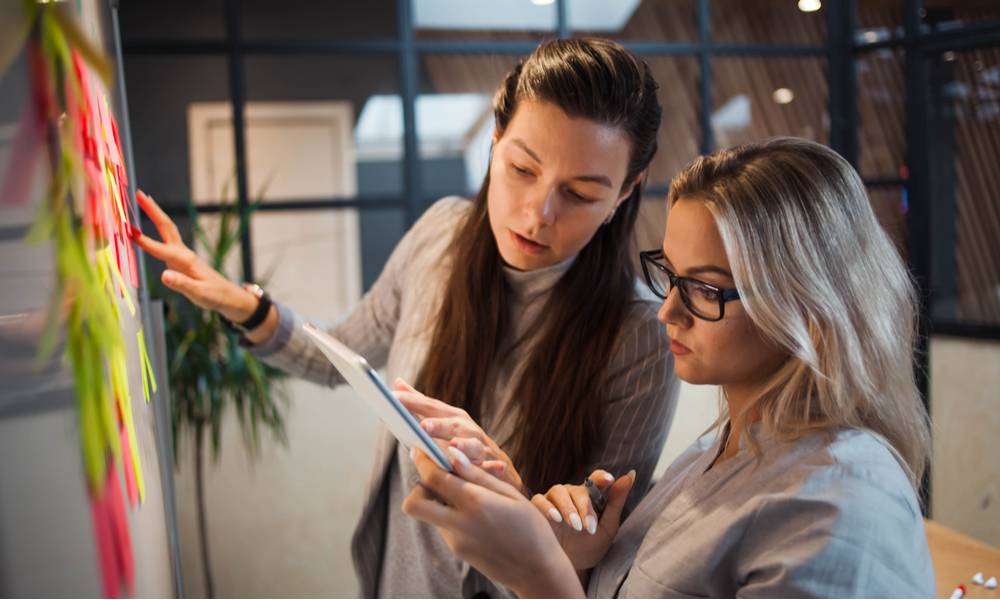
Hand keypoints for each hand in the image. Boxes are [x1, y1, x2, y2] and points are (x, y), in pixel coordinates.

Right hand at [131, 190, 258, 323]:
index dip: (145, 242)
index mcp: (187, 261)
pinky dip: (157, 227)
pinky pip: (166, 238)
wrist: (228, 296)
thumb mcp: (199, 293)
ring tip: (142, 200)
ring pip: (167, 229)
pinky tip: (152, 224)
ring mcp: (182, 254)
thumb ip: (182, 284)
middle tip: (138, 193)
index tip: (128, 231)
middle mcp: (184, 253)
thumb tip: (164, 275)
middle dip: (152, 210)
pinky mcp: (181, 258)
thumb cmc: (215, 295)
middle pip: (166, 226)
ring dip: (155, 213)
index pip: (162, 249)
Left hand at [393, 378, 525, 494]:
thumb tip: (398, 382)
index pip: (432, 408)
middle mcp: (470, 430)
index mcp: (454, 418)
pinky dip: (496, 467)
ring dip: (465, 446)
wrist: (498, 467)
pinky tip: (495, 469)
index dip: (414, 402)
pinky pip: (496, 468)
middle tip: (423, 426)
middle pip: (454, 425)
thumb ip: (422, 406)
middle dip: (440, 425)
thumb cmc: (464, 443)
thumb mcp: (444, 422)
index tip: (394, 398)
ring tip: (454, 446)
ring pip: (475, 446)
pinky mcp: (497, 468)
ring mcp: (485, 448)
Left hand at [403, 446, 583, 597]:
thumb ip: (478, 475)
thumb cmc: (531, 529)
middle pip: (414, 503)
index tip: (420, 449)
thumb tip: (453, 454)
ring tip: (460, 492)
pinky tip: (473, 513)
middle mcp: (459, 523)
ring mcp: (456, 541)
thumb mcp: (511, 495)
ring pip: (429, 514)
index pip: (433, 477)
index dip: (422, 460)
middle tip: (432, 475)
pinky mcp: (458, 551)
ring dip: (435, 500)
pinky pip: (443, 526)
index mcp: (475, 503)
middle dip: (417, 486)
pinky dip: (449, 514)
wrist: (537, 572)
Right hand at [531, 469, 634, 570]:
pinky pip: (538, 501)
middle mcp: (570, 494)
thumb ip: (616, 501)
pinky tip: (556, 519)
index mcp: (588, 496)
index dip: (601, 477)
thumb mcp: (608, 527)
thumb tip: (631, 474)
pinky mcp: (537, 511)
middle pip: (577, 489)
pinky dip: (547, 507)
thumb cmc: (589, 547)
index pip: (595, 479)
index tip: (609, 480)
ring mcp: (552, 501)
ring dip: (567, 508)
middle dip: (584, 508)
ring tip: (575, 526)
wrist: (569, 568)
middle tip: (589, 528)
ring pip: (558, 491)